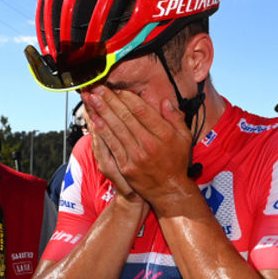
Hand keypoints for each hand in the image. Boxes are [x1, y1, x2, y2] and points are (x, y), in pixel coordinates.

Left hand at [83, 86, 194, 211]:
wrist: (169, 190)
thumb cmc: (176, 162)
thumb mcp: (185, 138)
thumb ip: (175, 118)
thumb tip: (165, 101)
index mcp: (164, 134)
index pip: (143, 111)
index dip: (128, 98)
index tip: (118, 89)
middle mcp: (149, 144)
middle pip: (126, 117)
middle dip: (110, 100)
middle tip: (98, 88)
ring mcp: (136, 156)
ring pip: (116, 129)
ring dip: (102, 112)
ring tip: (92, 99)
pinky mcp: (126, 166)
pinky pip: (112, 145)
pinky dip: (102, 132)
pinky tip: (94, 120)